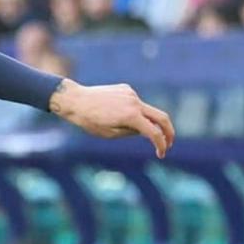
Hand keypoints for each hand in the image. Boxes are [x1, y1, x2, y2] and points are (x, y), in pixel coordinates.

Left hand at [49, 80, 174, 157]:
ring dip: (143, 121)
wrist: (74, 100)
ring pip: (146, 110)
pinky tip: (112, 113)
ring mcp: (131, 94)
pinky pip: (134, 103)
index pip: (154, 132)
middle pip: (162, 117)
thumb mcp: (109, 134)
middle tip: (168, 143)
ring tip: (116, 124)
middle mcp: (135, 102)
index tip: (161, 154)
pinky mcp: (126, 89)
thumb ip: (131, 132)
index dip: (161, 144)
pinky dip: (132, 112)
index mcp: (131, 116)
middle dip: (169, 132)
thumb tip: (147, 131)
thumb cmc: (88, 121)